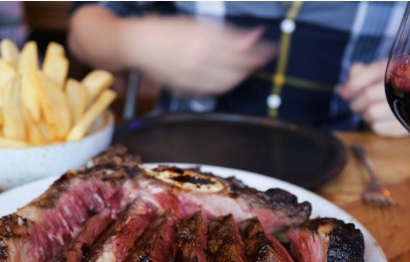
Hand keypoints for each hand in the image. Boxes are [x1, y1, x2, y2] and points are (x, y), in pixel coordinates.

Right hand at [127, 17, 276, 94]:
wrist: (139, 45)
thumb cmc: (168, 29)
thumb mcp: (198, 24)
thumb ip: (227, 32)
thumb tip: (254, 37)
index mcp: (202, 38)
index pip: (240, 48)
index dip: (258, 50)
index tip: (269, 49)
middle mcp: (198, 58)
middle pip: (237, 66)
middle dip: (253, 64)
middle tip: (262, 59)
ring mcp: (192, 75)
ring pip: (227, 81)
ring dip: (241, 76)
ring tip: (246, 68)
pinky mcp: (186, 87)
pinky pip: (213, 90)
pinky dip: (226, 84)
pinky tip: (229, 77)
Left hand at [341, 60, 408, 136]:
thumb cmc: (396, 86)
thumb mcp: (381, 74)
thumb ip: (362, 73)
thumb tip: (348, 81)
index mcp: (401, 67)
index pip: (374, 71)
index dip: (355, 83)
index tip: (344, 93)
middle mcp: (408, 83)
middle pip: (369, 94)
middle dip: (356, 102)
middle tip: (356, 105)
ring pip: (371, 113)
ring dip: (365, 115)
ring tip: (370, 112)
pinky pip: (379, 128)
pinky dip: (374, 125)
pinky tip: (380, 120)